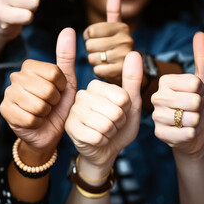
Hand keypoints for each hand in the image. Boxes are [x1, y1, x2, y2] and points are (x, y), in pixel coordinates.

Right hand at [0, 28, 76, 152]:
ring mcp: (8, 94)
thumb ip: (66, 57)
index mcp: (29, 67)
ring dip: (45, 113)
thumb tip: (69, 29)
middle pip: (46, 89)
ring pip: (38, 104)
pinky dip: (36, 123)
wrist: (48, 133)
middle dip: (54, 102)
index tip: (58, 92)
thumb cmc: (58, 106)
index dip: (61, 87)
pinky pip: (29, 118)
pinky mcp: (5, 111)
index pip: (54, 73)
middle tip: (49, 105)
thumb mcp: (66, 82)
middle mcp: (15, 77)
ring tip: (42, 113)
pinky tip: (34, 122)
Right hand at [65, 51, 142, 172]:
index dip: (125, 110)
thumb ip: (132, 79)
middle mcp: (81, 95)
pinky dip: (102, 142)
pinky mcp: (70, 128)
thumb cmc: (119, 125)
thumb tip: (133, 53)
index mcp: (95, 86)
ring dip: (111, 133)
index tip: (119, 112)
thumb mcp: (130, 103)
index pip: (122, 97)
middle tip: (111, 124)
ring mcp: (73, 112)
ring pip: (106, 125)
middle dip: (118, 123)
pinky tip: (96, 140)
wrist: (107, 150)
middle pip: (114, 111)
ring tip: (104, 131)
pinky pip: (97, 137)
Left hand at [84, 0, 132, 84]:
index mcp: (121, 28)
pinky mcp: (121, 71)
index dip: (88, 37)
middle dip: (91, 50)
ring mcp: (124, 56)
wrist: (131, 70)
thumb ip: (113, 11)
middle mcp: (126, 40)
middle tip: (101, 52)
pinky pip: (97, 70)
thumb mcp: (116, 28)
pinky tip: (106, 69)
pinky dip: (98, 71)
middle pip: (90, 45)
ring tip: (105, 60)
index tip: (97, 39)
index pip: (90, 31)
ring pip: (92, 58)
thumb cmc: (117, 47)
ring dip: (94, 61)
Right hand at [152, 32, 203, 156]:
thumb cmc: (201, 106)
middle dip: (199, 107)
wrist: (198, 132)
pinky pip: (185, 133)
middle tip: (192, 109)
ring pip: (189, 117)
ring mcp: (156, 116)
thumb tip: (200, 34)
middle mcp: (156, 97)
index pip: (195, 84)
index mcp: (165, 81)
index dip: (202, 91)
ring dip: (196, 122)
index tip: (196, 94)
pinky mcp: (159, 133)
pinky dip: (191, 134)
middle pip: (193, 100)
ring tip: (188, 120)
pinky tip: (185, 132)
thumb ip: (202, 58)